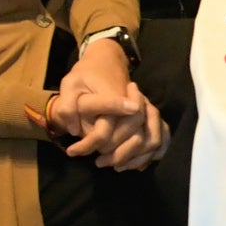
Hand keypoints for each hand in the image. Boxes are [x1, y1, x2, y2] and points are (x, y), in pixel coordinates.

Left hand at [49, 36, 165, 172]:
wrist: (106, 61)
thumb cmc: (87, 75)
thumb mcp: (70, 84)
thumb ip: (68, 106)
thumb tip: (75, 131)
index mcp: (114, 97)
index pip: (106, 128)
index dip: (90, 143)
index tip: (72, 151)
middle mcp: (136, 104)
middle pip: (135, 138)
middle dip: (115, 154)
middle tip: (96, 161)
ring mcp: (147, 110)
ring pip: (150, 141)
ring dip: (131, 158)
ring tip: (110, 164)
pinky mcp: (151, 116)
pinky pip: (157, 140)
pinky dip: (144, 156)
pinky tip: (127, 163)